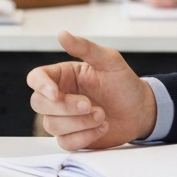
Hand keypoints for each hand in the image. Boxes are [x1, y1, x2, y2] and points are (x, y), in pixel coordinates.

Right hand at [27, 31, 157, 149]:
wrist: (140, 110)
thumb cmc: (124, 83)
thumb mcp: (108, 60)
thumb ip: (85, 48)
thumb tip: (62, 34)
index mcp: (63, 75)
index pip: (36, 78)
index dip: (41, 86)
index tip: (56, 94)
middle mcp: (60, 96)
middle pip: (39, 104)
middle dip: (65, 107)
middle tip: (90, 105)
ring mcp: (64, 119)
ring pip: (52, 125)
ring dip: (79, 122)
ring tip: (102, 115)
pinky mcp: (72, 137)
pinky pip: (66, 143)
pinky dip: (85, 136)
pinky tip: (103, 127)